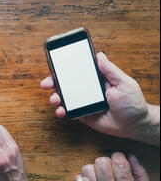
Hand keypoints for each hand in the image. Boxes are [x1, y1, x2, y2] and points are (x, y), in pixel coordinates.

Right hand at [41, 52, 159, 144]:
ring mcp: (83, 102)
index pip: (77, 71)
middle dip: (52, 82)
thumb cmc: (133, 103)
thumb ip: (110, 70)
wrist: (135, 125)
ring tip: (55, 100)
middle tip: (45, 84)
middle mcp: (87, 90)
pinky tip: (60, 111)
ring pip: (63, 98)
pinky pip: (68, 112)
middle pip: (65, 84)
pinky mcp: (82, 115)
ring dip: (54, 97)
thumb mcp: (124, 83)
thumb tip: (99, 55)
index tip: (54, 65)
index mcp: (95, 79)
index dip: (64, 68)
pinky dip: (61, 111)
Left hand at [75, 152, 151, 180]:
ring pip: (87, 168)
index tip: (120, 160)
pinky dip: (83, 179)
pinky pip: (78, 180)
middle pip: (101, 162)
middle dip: (107, 162)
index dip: (119, 157)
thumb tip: (131, 157)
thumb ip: (140, 174)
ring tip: (100, 176)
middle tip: (110, 168)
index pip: (119, 162)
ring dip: (94, 169)